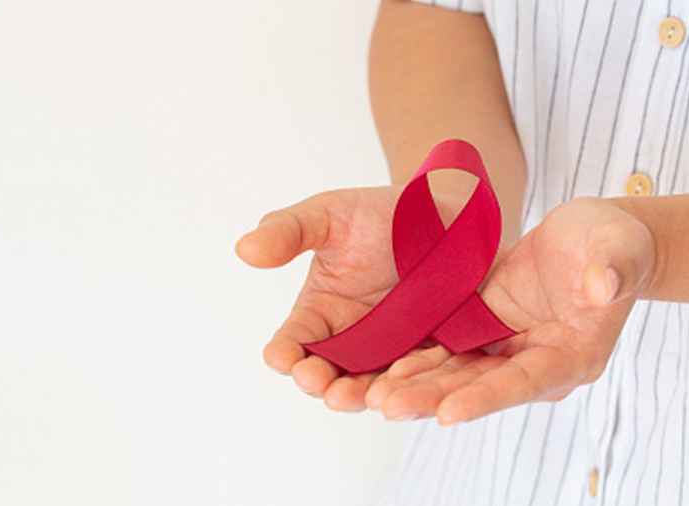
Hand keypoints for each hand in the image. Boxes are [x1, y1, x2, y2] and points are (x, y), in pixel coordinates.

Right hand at [235, 186, 468, 411]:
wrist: (443, 215)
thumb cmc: (377, 214)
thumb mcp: (328, 215)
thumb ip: (288, 231)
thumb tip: (245, 249)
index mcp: (318, 312)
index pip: (292, 343)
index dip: (284, 354)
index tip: (282, 356)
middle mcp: (350, 339)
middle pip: (327, 374)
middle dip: (320, 382)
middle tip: (319, 383)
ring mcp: (389, 349)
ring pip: (370, 383)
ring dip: (361, 394)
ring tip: (361, 397)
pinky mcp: (428, 351)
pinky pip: (417, 375)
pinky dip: (409, 385)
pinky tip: (406, 384)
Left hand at [365, 197, 655, 424]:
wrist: (590, 238)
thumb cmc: (613, 242)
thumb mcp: (616, 247)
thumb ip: (611, 269)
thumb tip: (602, 284)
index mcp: (571, 356)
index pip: (525, 382)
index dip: (487, 398)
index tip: (448, 413)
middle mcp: (534, 362)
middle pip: (479, 388)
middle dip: (433, 398)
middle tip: (388, 407)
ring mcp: (506, 350)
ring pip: (456, 375)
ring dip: (416, 385)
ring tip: (373, 396)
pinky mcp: (483, 330)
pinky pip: (446, 350)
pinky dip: (417, 359)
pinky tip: (381, 367)